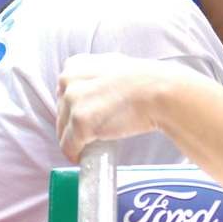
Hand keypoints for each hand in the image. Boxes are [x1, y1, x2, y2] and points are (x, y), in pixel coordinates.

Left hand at [56, 53, 187, 160]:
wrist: (160, 93)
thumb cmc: (145, 81)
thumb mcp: (113, 65)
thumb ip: (95, 74)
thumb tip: (91, 89)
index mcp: (76, 65)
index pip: (64, 91)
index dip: (76, 106)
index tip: (88, 114)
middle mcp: (69, 80)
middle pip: (62, 111)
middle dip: (74, 124)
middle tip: (94, 131)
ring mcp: (73, 101)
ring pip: (63, 130)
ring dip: (75, 140)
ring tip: (91, 145)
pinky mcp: (80, 123)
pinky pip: (69, 146)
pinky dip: (75, 154)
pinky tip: (84, 156)